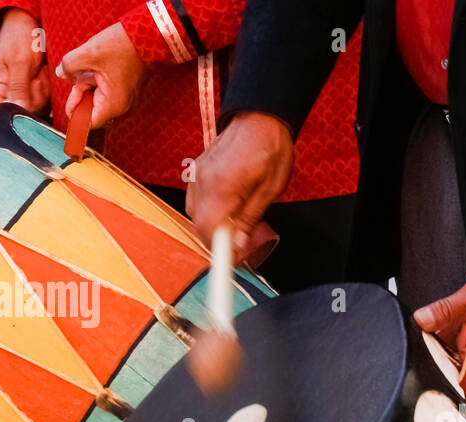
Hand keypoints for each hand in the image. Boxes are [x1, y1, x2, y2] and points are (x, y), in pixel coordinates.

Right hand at [0, 8, 49, 111]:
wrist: (29, 25)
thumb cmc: (18, 37)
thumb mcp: (19, 61)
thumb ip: (18, 86)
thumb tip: (18, 108)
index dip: (14, 114)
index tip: (27, 100)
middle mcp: (5, 92)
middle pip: (23, 112)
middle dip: (34, 95)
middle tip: (34, 76)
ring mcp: (20, 93)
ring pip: (37, 107)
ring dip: (43, 90)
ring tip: (38, 71)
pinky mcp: (33, 92)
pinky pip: (45, 100)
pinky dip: (48, 88)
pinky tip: (43, 75)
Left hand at [56, 23, 147, 128]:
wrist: (145, 37)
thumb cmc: (121, 47)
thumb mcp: (87, 54)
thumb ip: (68, 66)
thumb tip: (61, 73)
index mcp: (113, 104)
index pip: (89, 123)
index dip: (75, 113)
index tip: (72, 97)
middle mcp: (122, 107)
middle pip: (93, 111)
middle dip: (82, 95)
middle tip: (79, 76)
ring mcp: (126, 100)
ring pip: (99, 101)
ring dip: (89, 87)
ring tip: (91, 69)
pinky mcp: (127, 92)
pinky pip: (107, 94)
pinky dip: (98, 84)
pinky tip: (97, 69)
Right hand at [187, 112, 294, 248]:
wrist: (259, 117)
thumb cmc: (269, 148)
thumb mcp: (269, 190)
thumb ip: (249, 219)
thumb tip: (238, 245)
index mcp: (222, 186)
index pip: (210, 231)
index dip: (221, 251)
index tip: (234, 260)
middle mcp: (203, 181)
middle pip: (200, 227)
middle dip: (221, 242)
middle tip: (245, 242)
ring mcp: (196, 175)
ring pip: (196, 217)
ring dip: (216, 228)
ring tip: (241, 224)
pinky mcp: (196, 172)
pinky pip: (195, 202)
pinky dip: (210, 213)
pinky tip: (230, 210)